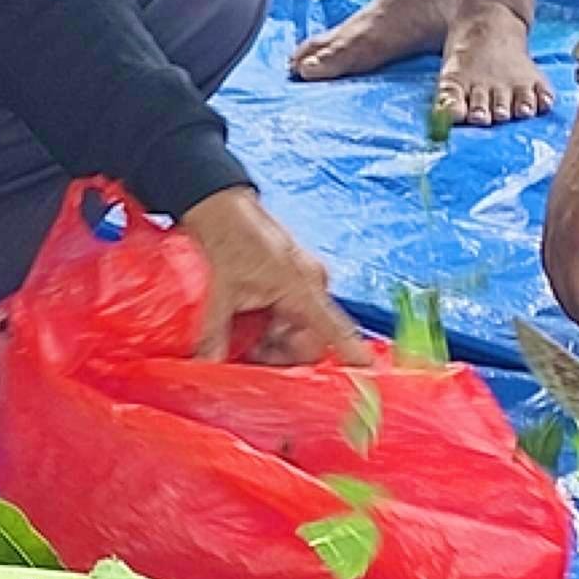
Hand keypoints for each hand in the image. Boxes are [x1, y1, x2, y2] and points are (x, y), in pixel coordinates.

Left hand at [178, 187, 352, 364]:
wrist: (221, 206)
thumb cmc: (231, 237)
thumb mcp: (220, 292)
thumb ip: (216, 333)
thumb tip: (210, 364)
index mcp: (304, 288)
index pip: (337, 331)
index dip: (353, 354)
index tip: (368, 372)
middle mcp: (312, 285)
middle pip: (312, 338)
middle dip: (284, 354)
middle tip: (254, 357)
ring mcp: (303, 282)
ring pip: (299, 328)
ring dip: (275, 341)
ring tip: (247, 341)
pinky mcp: (291, 280)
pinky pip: (291, 314)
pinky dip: (273, 326)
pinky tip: (251, 326)